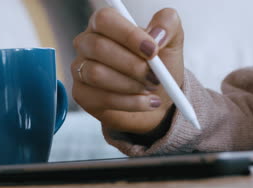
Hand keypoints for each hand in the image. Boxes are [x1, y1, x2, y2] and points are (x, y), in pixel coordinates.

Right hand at [72, 7, 184, 134]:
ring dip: (131, 84)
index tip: (152, 50)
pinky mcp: (82, 94)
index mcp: (106, 24)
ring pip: (97, 74)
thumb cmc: (159, 68)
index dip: (129, 35)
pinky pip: (102, 97)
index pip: (105, 19)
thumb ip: (168, 24)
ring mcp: (80, 69)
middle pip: (99, 47)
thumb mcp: (171, 42)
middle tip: (155, 76)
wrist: (158, 101)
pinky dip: (130, 102)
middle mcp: (87, 43)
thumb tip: (156, 34)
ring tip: (149, 88)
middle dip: (133, 65)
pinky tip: (145, 102)